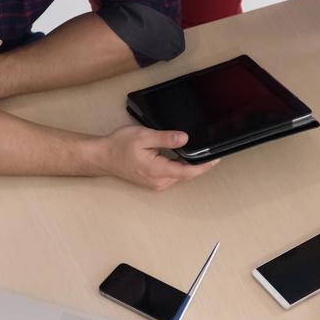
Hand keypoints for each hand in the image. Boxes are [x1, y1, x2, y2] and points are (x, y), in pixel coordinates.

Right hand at [97, 125, 219, 191]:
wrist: (102, 156)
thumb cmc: (119, 146)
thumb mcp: (144, 136)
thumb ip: (166, 138)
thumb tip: (185, 139)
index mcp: (158, 170)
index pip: (188, 172)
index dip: (205, 166)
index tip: (216, 158)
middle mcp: (158, 181)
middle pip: (186, 174)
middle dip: (199, 164)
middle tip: (208, 150)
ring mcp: (155, 183)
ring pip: (179, 175)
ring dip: (188, 165)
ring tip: (196, 152)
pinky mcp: (152, 182)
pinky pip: (171, 175)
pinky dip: (178, 167)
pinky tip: (179, 156)